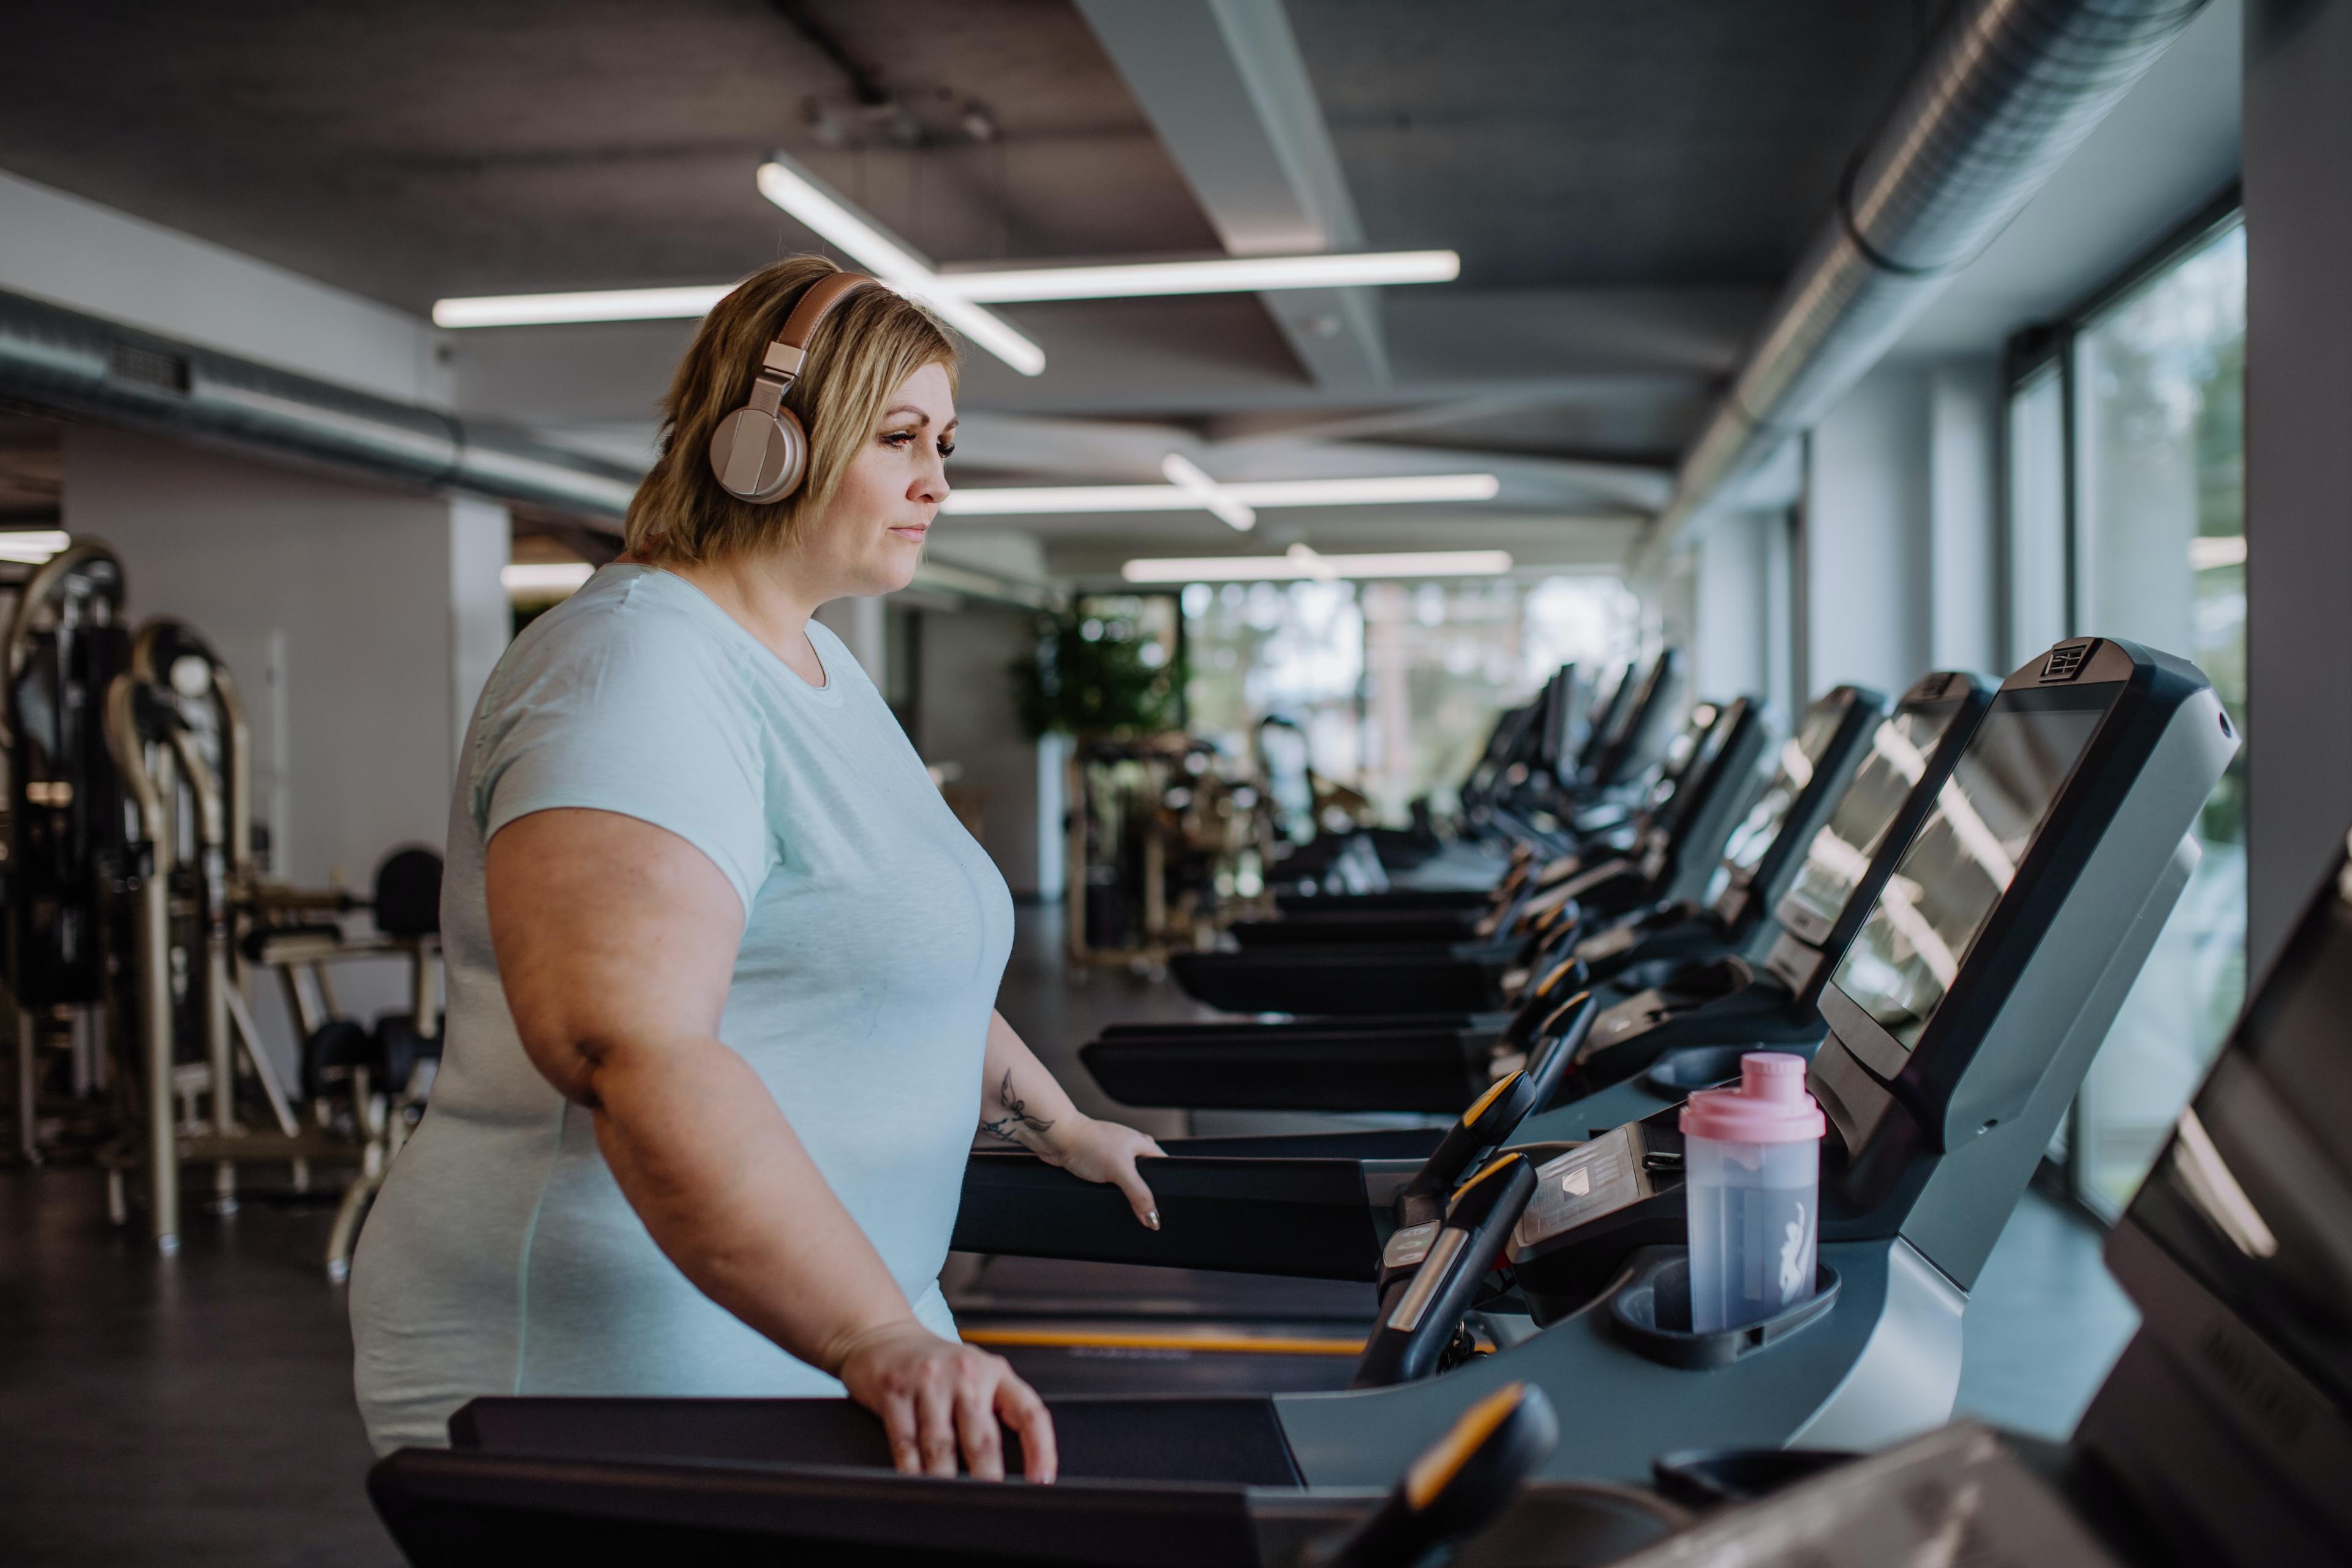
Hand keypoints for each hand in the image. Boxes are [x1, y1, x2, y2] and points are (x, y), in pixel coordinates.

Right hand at [829, 1320, 1056, 1482]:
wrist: (883, 1334)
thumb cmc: (936, 1364)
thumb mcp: (975, 1375)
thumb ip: (993, 1411)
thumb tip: (1014, 1468)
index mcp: (995, 1372)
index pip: (1030, 1413)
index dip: (1041, 1449)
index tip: (1042, 1481)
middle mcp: (965, 1374)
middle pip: (983, 1438)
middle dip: (988, 1479)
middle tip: (993, 1505)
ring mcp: (929, 1382)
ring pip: (942, 1446)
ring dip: (947, 1482)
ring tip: (954, 1503)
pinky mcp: (895, 1392)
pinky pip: (906, 1444)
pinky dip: (912, 1472)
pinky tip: (918, 1486)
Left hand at [1037, 1115, 1165, 1228]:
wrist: (1057, 1137)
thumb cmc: (1089, 1144)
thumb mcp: (1121, 1172)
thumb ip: (1139, 1194)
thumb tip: (1153, 1218)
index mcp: (1141, 1143)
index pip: (1163, 1163)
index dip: (1166, 1181)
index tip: (1166, 1201)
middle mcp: (1128, 1146)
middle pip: (1145, 1171)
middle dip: (1144, 1188)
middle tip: (1144, 1207)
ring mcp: (1110, 1152)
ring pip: (1124, 1175)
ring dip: (1124, 1188)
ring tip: (1123, 1202)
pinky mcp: (1094, 1160)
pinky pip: (1107, 1177)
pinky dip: (1108, 1187)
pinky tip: (1105, 1194)